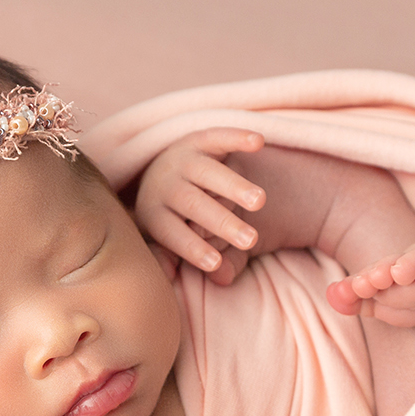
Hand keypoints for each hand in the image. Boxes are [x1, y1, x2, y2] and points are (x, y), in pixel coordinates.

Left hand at [133, 127, 267, 283]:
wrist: (170, 172)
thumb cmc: (185, 221)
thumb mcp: (189, 242)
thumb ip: (210, 261)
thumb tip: (221, 278)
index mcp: (154, 214)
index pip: (171, 233)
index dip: (191, 249)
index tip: (215, 264)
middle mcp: (165, 184)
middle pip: (192, 204)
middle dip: (221, 223)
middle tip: (249, 239)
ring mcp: (183, 159)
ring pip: (207, 172)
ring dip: (234, 186)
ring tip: (260, 202)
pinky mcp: (201, 139)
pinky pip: (219, 137)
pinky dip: (237, 138)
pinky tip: (258, 143)